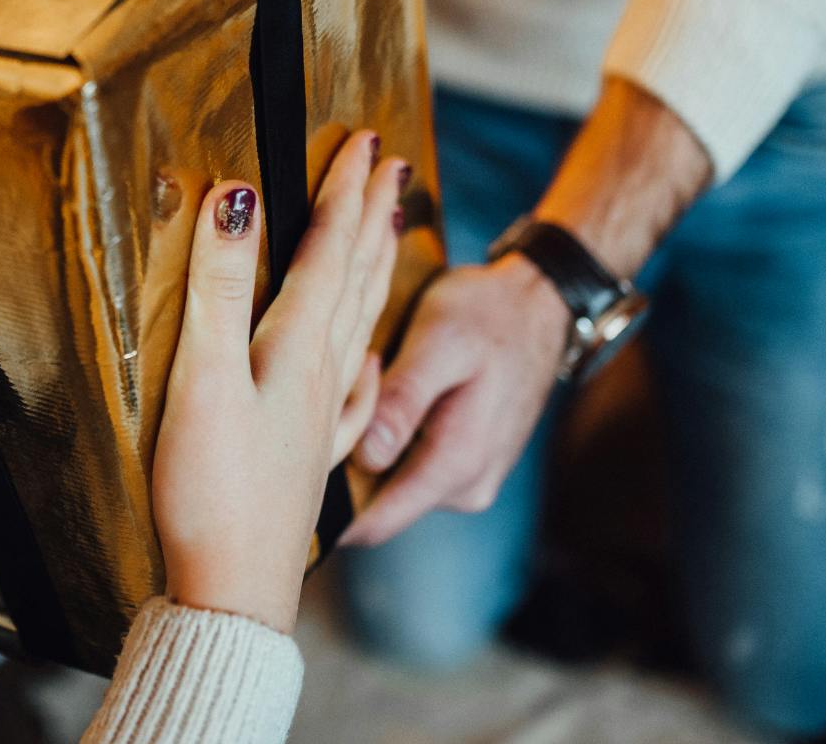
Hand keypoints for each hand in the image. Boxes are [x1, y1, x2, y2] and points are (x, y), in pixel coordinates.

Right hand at [152, 130, 407, 631]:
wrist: (232, 594)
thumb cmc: (213, 492)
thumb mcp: (205, 378)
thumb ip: (221, 286)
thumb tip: (238, 197)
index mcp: (298, 348)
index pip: (331, 250)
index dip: (345, 191)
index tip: (364, 139)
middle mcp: (321, 375)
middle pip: (357, 277)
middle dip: (372, 216)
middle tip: (390, 165)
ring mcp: (320, 418)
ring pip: (359, 324)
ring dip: (373, 269)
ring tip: (386, 232)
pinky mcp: (306, 457)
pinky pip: (351, 390)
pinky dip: (363, 358)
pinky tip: (367, 358)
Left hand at [338, 252, 567, 545]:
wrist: (539, 303)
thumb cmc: (487, 313)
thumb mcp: (440, 342)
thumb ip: (405, 399)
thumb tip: (367, 457)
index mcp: (458, 465)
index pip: (375, 523)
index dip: (327, 508)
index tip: (285, 476)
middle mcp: (467, 488)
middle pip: (378, 505)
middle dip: (343, 470)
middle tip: (315, 415)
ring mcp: (470, 480)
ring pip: (393, 485)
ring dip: (366, 452)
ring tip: (351, 399)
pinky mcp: (467, 466)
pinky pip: (412, 469)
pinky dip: (390, 442)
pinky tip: (380, 401)